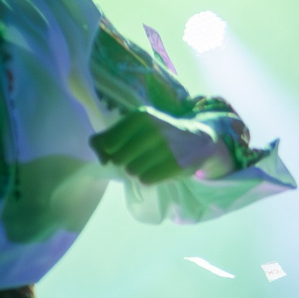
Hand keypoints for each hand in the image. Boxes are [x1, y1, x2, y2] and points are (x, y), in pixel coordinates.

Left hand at [90, 106, 223, 184]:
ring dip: (137, 171)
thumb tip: (100, 157)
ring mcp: (166, 148)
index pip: (108, 143)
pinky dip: (148, 178)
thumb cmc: (160, 135)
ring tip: (150, 163)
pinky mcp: (175, 165)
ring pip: (131, 171)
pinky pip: (146, 180)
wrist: (198, 141)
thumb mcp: (136, 128)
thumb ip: (109, 137)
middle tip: (139, 157)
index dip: (109, 152)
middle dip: (125, 162)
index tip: (118, 151)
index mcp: (140, 117)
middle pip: (119, 159)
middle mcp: (153, 130)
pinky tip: (158, 170)